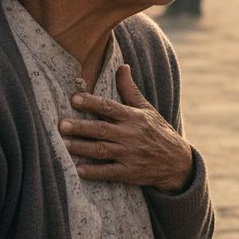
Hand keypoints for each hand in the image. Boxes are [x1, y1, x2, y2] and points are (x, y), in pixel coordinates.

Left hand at [59, 65, 192, 192]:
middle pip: (102, 129)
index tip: (74, 98)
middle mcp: (130, 135)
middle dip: (81, 127)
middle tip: (61, 124)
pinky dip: (94, 172)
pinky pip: (109, 172)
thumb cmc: (158, 131)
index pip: (110, 107)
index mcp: (133, 117)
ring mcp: (130, 154)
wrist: (177, 161)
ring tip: (63, 144)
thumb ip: (130, 90)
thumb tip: (122, 66)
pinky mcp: (129, 173)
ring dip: (82, 148)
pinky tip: (78, 170)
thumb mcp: (147, 109)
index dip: (92, 103)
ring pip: (102, 150)